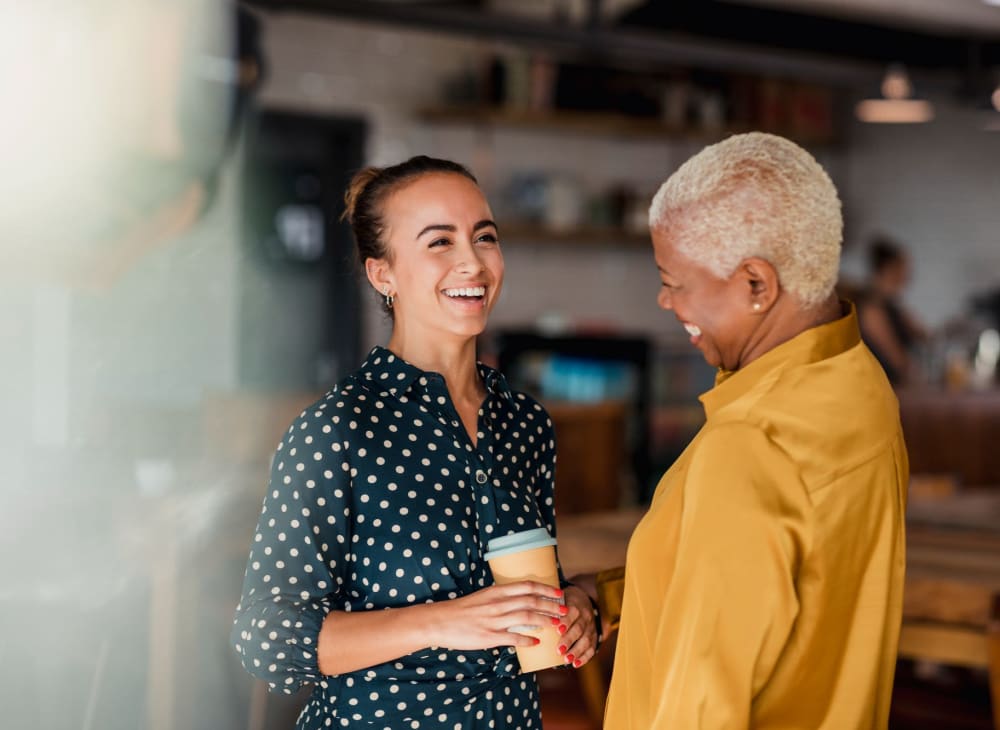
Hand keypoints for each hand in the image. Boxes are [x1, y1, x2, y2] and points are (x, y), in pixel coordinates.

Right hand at [426, 581, 565, 651]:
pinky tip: (537, 642)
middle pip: (531, 601)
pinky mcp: (490, 636)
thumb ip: (501, 597)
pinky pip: (514, 637)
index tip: (558, 592)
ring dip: (545, 620)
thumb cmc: (462, 609)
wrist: (440, 621)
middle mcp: (498, 603)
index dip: (546, 589)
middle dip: (551, 605)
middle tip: (565, 609)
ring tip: (557, 624)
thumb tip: (519, 599)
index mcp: (496, 591)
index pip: (527, 586)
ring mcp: (495, 620)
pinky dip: (528, 639)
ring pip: (527, 618)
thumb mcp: (483, 596)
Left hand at [553, 584, 597, 667]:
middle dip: (569, 640)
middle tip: (558, 650)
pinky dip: (585, 657)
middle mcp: (585, 616)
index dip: (566, 621)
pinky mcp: (594, 637)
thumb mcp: (557, 600)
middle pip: (579, 628)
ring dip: (577, 651)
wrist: (582, 601)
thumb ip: (545, 607)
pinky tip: (576, 664)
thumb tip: (521, 620)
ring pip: (586, 640)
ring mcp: (590, 628)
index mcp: (575, 605)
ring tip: (566, 659)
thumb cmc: (562, 603)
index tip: (557, 630)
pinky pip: (592, 648)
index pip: (573, 612)